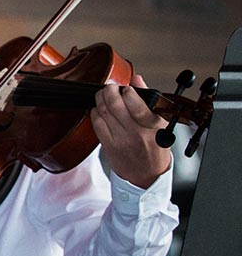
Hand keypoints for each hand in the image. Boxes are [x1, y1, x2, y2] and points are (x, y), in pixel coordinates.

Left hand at [91, 74, 171, 188]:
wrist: (146, 176)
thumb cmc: (155, 147)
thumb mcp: (160, 124)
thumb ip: (148, 100)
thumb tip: (137, 79)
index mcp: (153, 126)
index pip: (137, 105)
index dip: (128, 92)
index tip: (126, 87)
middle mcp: (136, 133)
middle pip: (115, 106)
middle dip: (109, 91)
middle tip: (110, 87)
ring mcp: (121, 140)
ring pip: (104, 113)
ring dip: (100, 99)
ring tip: (103, 94)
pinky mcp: (108, 146)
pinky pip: (97, 125)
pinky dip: (95, 113)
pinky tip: (98, 109)